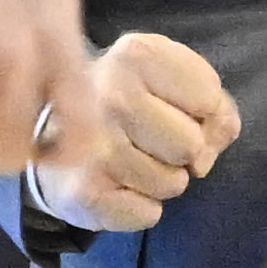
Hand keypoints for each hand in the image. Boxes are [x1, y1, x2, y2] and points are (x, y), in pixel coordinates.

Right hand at [25, 29, 238, 233]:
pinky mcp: (84, 190)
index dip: (200, 111)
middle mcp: (110, 92)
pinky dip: (139, 207)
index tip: (168, 107)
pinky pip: (149, 213)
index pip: (209, 96)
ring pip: (173, 184)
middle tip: (148, 140)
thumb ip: (214, 107)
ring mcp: (92, 143)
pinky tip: (114, 185)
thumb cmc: (129, 106)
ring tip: (129, 161)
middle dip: (182, 152)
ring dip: (161, 181)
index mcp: (135, 54)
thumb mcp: (175, 85)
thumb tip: (206, 155)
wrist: (52, 136)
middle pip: (193, 144)